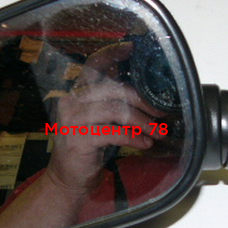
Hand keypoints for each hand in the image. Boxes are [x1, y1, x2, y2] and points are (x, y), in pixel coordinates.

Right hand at [46, 42, 165, 193]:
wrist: (67, 180)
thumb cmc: (87, 149)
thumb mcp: (99, 121)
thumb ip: (112, 103)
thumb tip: (142, 91)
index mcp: (76, 93)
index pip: (93, 66)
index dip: (112, 54)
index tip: (132, 48)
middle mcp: (71, 102)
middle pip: (114, 89)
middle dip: (142, 100)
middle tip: (160, 113)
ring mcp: (73, 119)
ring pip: (117, 111)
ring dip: (142, 122)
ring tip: (157, 132)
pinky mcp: (79, 139)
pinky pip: (114, 133)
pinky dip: (134, 138)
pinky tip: (145, 144)